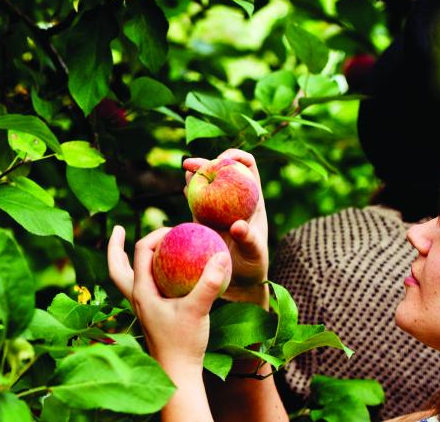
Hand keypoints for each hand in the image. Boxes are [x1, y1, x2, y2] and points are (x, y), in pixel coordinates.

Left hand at [107, 225, 230, 368]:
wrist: (177, 375)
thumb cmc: (184, 344)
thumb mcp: (198, 310)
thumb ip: (210, 283)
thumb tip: (222, 255)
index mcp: (142, 292)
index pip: (141, 253)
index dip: (155, 235)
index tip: (175, 229)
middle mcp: (137, 299)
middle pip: (116, 268)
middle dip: (115, 247)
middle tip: (118, 229)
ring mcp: (142, 309)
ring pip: (125, 279)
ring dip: (125, 261)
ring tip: (126, 247)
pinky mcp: (151, 316)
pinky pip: (141, 289)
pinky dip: (145, 275)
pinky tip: (160, 274)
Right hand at [184, 149, 268, 304]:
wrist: (239, 282)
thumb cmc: (253, 267)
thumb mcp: (254, 253)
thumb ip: (248, 239)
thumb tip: (237, 225)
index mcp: (251, 200)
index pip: (247, 167)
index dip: (236, 157)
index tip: (223, 159)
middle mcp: (234, 200)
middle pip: (222, 171)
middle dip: (207, 161)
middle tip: (192, 164)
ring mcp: (218, 209)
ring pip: (207, 183)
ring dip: (196, 173)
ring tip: (187, 169)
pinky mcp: (205, 220)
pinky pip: (196, 201)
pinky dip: (191, 191)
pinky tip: (185, 187)